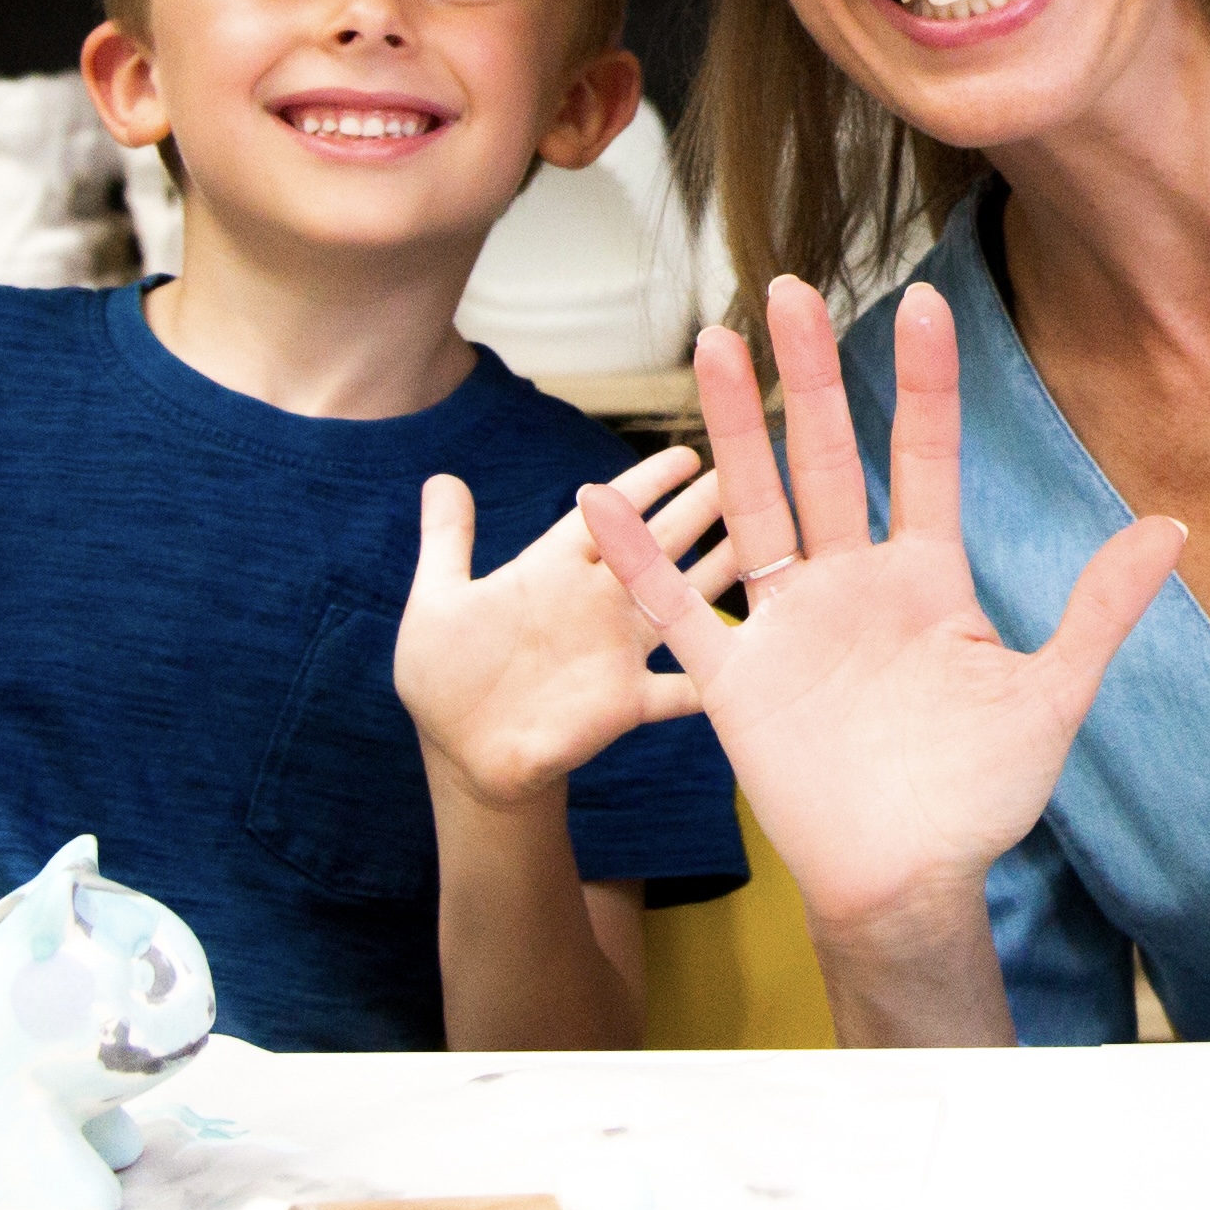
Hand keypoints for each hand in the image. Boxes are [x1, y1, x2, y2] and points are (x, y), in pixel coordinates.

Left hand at [397, 448, 731, 807]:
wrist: (464, 755)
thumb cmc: (445, 677)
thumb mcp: (436, 603)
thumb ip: (447, 541)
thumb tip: (442, 477)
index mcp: (553, 568)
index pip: (610, 513)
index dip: (648, 482)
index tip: (688, 453)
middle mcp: (596, 600)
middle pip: (660, 543)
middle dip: (704, 509)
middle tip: (751, 473)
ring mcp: (618, 650)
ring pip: (685, 600)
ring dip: (726, 573)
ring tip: (773, 544)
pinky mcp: (627, 701)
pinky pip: (683, 688)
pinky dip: (716, 676)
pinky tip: (757, 661)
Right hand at [575, 280, 1184, 955]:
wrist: (910, 882)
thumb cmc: (980, 797)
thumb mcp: (1049, 696)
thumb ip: (1098, 609)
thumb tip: (1173, 526)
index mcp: (926, 577)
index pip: (921, 456)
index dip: (923, 383)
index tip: (926, 302)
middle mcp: (852, 583)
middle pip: (823, 457)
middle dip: (807, 375)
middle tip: (789, 286)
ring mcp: (790, 625)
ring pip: (754, 504)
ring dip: (730, 428)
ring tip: (711, 342)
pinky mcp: (737, 678)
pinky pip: (681, 607)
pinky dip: (642, 558)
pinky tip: (599, 500)